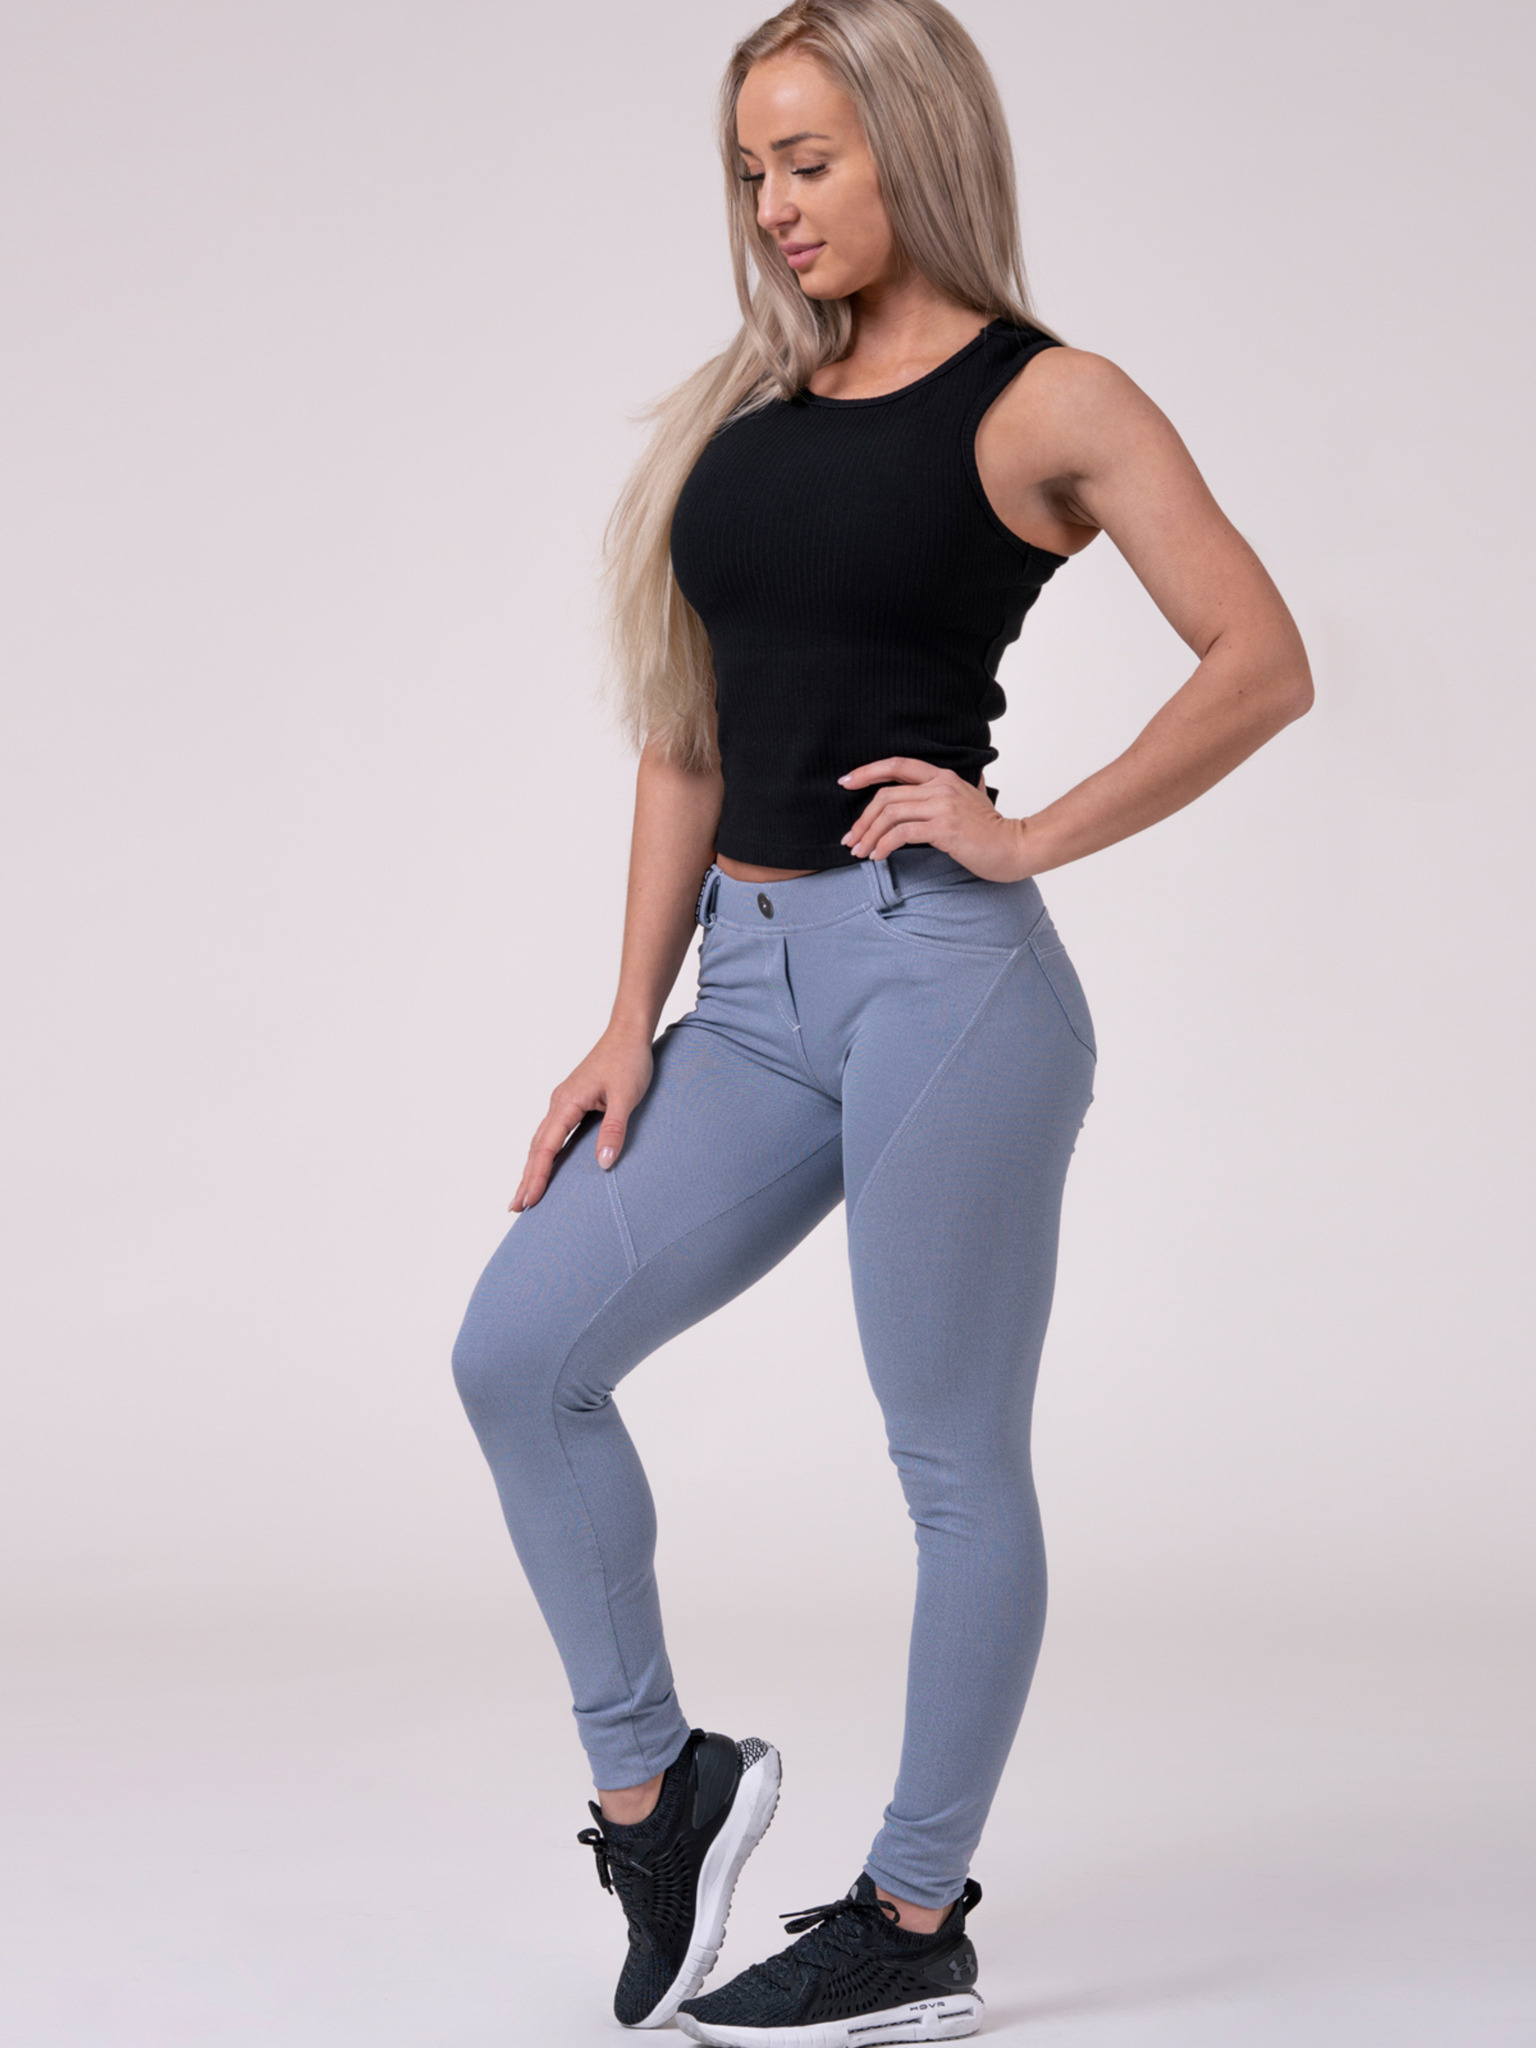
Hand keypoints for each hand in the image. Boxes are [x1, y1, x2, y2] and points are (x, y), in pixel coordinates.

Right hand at [511, 1028, 654, 1211]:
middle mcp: (559, 1103)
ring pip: (541, 1140)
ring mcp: (564, 1102)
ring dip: (532, 1167)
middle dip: (526, 1178)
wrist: (628, 1034)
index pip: (546, 1147)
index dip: (537, 1176)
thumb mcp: (625, 1097)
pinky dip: (544, 1152)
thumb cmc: (628, 1061)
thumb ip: (614, 1129)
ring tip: (525, 1192)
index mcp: (567, 1103)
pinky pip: (552, 1132)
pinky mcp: (572, 1101)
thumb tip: (603, 1162)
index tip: (529, 1200)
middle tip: (516, 1207)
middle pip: (536, 1147)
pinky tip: (545, 1163)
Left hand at [838, 759, 1030, 881]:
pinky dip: (884, 845)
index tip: (846, 782)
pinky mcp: (944, 828)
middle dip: (862, 819)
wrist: (1016, 847)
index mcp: (943, 777)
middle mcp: (940, 786)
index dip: (867, 772)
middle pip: (886, 796)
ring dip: (868, 835)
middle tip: (850, 838)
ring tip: (859, 851)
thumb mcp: (975, 799)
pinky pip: (902, 834)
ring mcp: (943, 806)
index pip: (897, 765)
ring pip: (890, 814)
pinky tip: (878, 856)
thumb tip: (972, 778)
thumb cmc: (992, 830)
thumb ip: (965, 788)